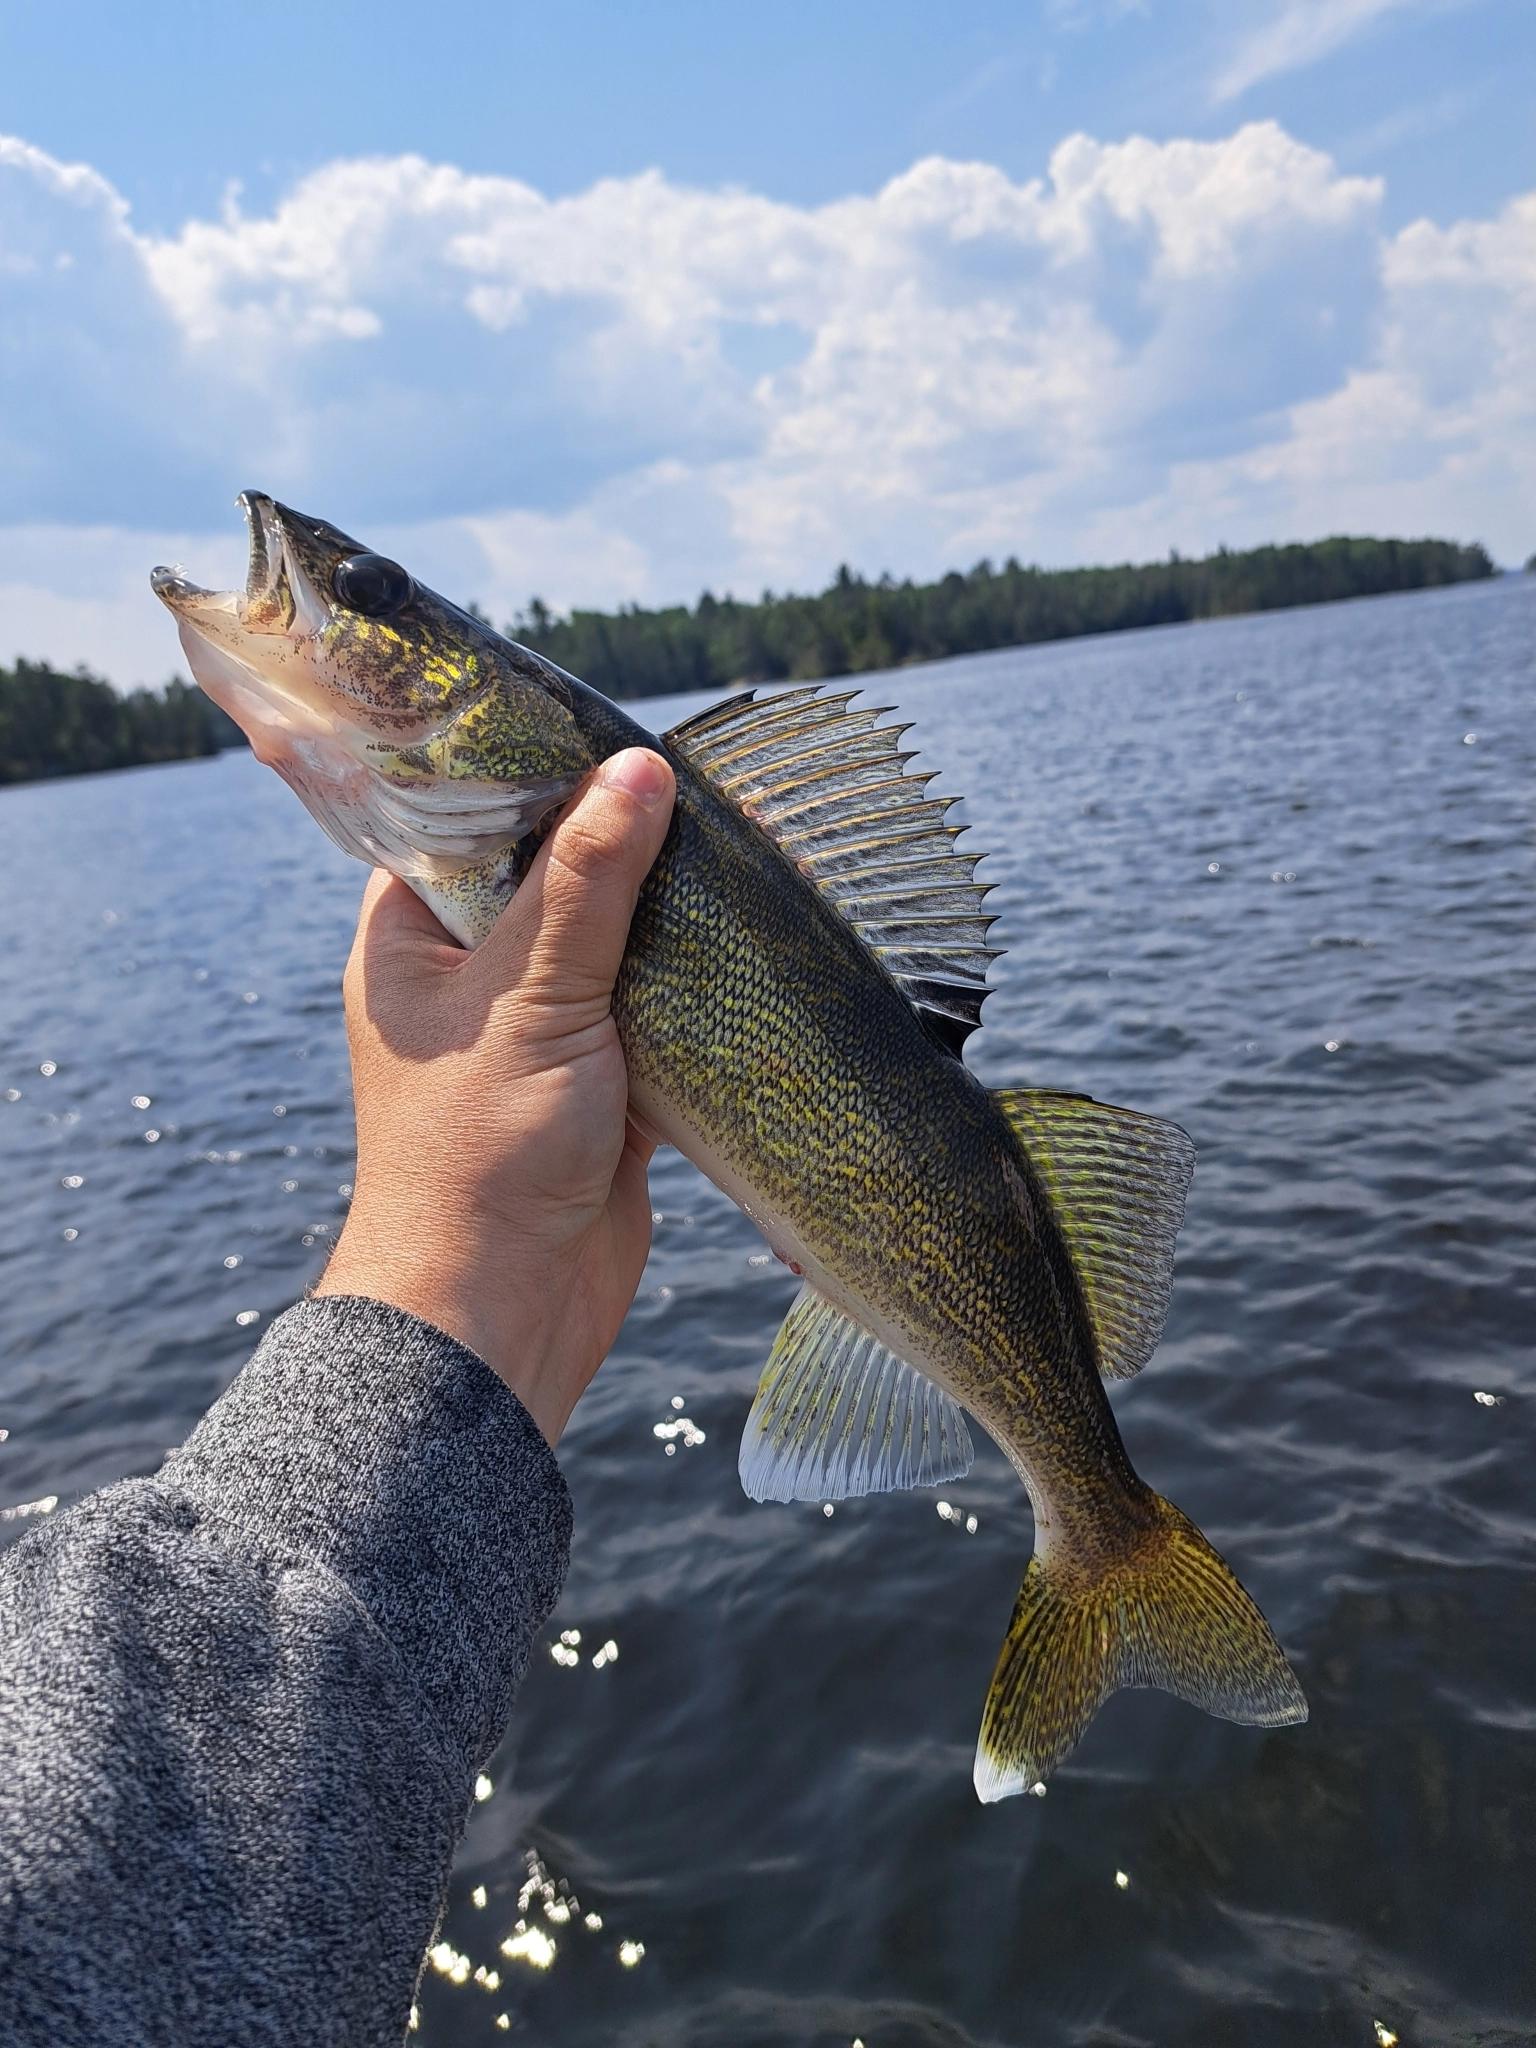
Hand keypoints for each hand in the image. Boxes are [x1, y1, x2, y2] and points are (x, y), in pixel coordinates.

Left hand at [315, 747, 675, 1443]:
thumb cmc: (480, 1152)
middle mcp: (468, 979)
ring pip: (608, 945)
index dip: (530, 779)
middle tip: (689, 784)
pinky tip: (742, 940)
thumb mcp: (532, 996)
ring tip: (730, 847)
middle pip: (548, 879)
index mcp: (412, 943)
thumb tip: (640, 770)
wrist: (507, 1310)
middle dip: (618, 846)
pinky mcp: (600, 1083)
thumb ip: (588, 883)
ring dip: (663, 918)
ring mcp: (536, 1032)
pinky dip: (690, 987)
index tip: (604, 732)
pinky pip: (649, 1010)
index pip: (463, 826)